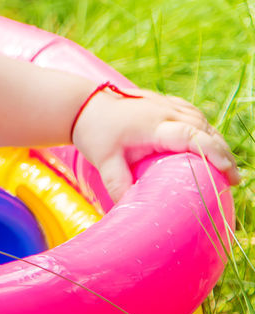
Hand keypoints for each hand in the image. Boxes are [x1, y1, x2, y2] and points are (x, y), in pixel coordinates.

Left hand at [72, 87, 240, 201]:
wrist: (82, 105)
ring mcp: (166, 104)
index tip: (230, 174)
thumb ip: (119, 186)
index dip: (215, 154)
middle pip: (204, 131)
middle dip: (222, 153)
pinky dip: (205, 129)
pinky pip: (193, 114)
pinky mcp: (165, 101)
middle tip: (232, 180)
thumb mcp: (105, 163)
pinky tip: (208, 144)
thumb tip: (132, 211)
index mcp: (153, 126)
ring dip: (215, 141)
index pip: (193, 137)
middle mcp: (164, 111)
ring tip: (224, 166)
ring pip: (202, 121)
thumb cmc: (94, 134)